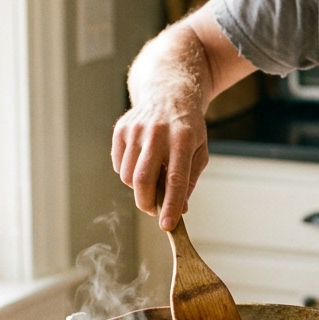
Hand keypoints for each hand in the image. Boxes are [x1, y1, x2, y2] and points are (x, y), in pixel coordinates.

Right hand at [111, 99, 209, 230]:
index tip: (167, 225)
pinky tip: (141, 161)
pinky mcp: (121, 130)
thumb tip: (180, 211)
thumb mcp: (200, 151)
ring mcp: (136, 130)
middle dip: (146, 203)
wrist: (169, 93)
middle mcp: (158, 133)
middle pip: (143, 179)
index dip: (171, 205)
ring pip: (128, 176)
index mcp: (183, 139)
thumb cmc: (188, 128)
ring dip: (138, 188)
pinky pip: (118, 165)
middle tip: (153, 210)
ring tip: (152, 177)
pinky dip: (128, 173)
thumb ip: (189, 180)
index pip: (175, 179)